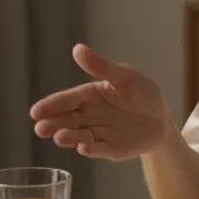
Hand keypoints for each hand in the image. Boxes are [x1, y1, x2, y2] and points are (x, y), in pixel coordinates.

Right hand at [29, 43, 173, 160]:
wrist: (162, 119)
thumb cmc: (142, 93)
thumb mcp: (125, 76)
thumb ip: (102, 67)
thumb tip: (78, 49)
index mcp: (89, 96)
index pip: (67, 100)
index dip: (51, 105)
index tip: (35, 112)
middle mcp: (89, 116)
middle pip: (67, 120)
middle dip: (52, 124)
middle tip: (40, 128)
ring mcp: (98, 134)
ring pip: (78, 136)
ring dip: (68, 138)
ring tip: (59, 137)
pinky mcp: (110, 149)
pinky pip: (99, 150)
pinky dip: (91, 149)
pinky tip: (84, 147)